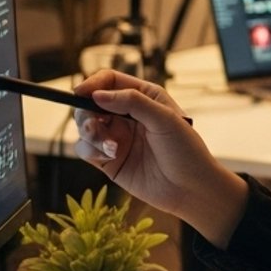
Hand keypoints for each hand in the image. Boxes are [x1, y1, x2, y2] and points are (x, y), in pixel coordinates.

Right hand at [72, 70, 245, 244]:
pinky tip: (111, 156)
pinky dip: (91, 149)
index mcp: (144, 97)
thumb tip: (97, 95)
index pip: (110, 81)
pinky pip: (85, 149)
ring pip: (85, 126)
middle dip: (86, 112)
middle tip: (95, 125)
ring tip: (111, 147)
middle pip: (91, 103)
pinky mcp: (109, 160)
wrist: (191, 189)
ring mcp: (117, 137)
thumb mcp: (165, 119)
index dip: (93, 84)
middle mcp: (128, 115)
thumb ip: (133, 102)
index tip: (80, 93)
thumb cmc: (186, 150)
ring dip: (91, 134)